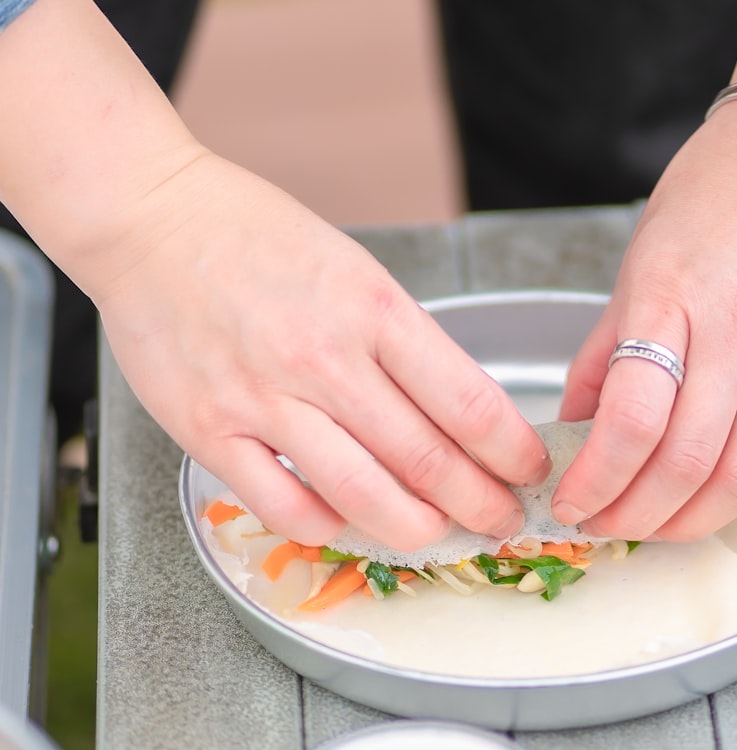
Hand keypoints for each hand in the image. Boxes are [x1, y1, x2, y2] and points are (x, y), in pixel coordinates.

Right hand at [93, 152, 549, 547]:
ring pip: (364, 496)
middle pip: (429, 461)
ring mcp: (265, 400)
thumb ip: (401, 341)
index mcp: (374, 310)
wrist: (151, 218)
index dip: (512, 452)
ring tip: (440, 536)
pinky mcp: (210, 431)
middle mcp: (326, 359)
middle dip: (482, 504)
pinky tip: (351, 526)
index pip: (470, 403)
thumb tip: (451, 413)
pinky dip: (329, 527)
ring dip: (418, 530)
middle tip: (503, 520)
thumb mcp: (356, 270)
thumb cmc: (256, 235)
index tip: (529, 469)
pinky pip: (284, 506)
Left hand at [554, 105, 736, 540]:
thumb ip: (604, 352)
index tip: (573, 503)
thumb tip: (574, 427)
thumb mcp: (637, 264)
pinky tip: (735, 500)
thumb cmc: (710, 196)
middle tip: (607, 524)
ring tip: (659, 524)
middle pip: (685, 463)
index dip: (595, 480)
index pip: (631, 420)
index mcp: (671, 298)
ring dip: (693, 521)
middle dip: (634, 517)